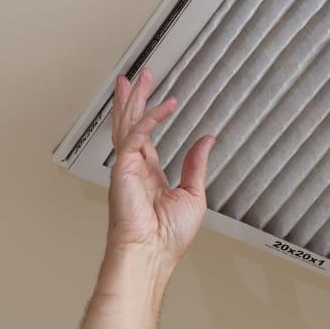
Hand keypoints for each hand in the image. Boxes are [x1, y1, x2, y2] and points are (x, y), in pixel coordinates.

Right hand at [107, 69, 214, 263]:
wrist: (153, 253)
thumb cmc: (169, 236)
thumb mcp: (193, 195)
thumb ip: (196, 165)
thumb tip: (207, 141)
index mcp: (147, 175)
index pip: (145, 138)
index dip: (150, 116)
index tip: (159, 99)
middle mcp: (133, 168)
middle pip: (131, 124)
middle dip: (134, 98)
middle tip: (140, 75)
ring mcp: (126, 167)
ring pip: (126, 124)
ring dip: (132, 99)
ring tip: (137, 78)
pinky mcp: (123, 168)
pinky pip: (137, 135)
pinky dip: (151, 119)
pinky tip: (165, 106)